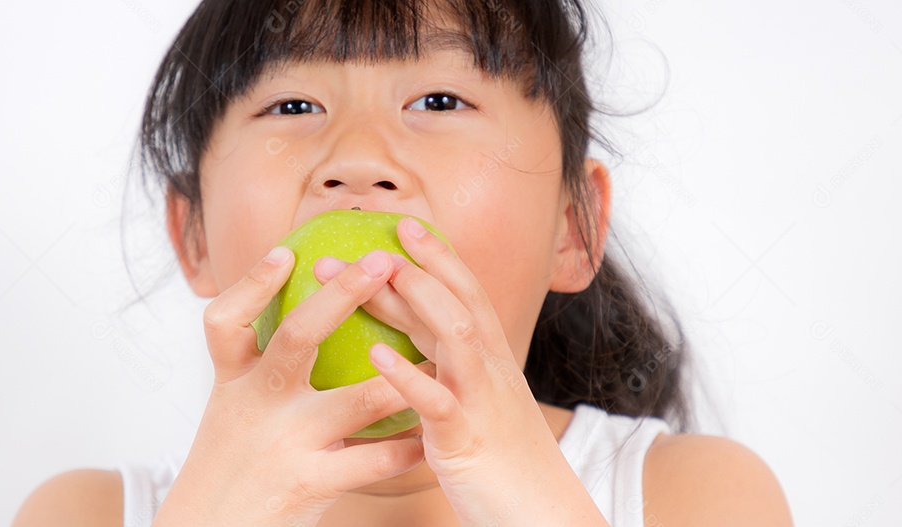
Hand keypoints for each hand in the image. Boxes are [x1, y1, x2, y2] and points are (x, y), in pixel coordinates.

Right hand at [154, 247, 434, 526]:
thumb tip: (304, 309)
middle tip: (380, 263)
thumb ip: (260, 364)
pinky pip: (369, 461)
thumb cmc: (232, 461)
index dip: (253, 283)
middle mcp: (255, 403)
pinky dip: (404, 448)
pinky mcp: (308, 483)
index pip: (226, 320)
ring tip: (435, 355)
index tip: (288, 250)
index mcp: (234, 380)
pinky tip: (429, 437)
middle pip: (296, 337)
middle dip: (341, 297)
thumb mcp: (233, 406)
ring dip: (400, 377)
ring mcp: (283, 442)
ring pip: (352, 401)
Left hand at [313, 217, 607, 525]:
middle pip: (454, 301)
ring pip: (454, 333)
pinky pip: (437, 401)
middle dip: (408, 266)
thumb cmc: (505, 464)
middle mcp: (491, 370)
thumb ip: (455, 374)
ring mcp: (482, 400)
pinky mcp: (468, 439)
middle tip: (357, 245)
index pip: (467, 293)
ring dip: (410, 299)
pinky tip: (374, 356)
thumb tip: (420, 351)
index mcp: (492, 361)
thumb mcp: (483, 406)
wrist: (543, 515)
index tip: (403, 226)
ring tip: (367, 275)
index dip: (437, 257)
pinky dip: (407, 375)